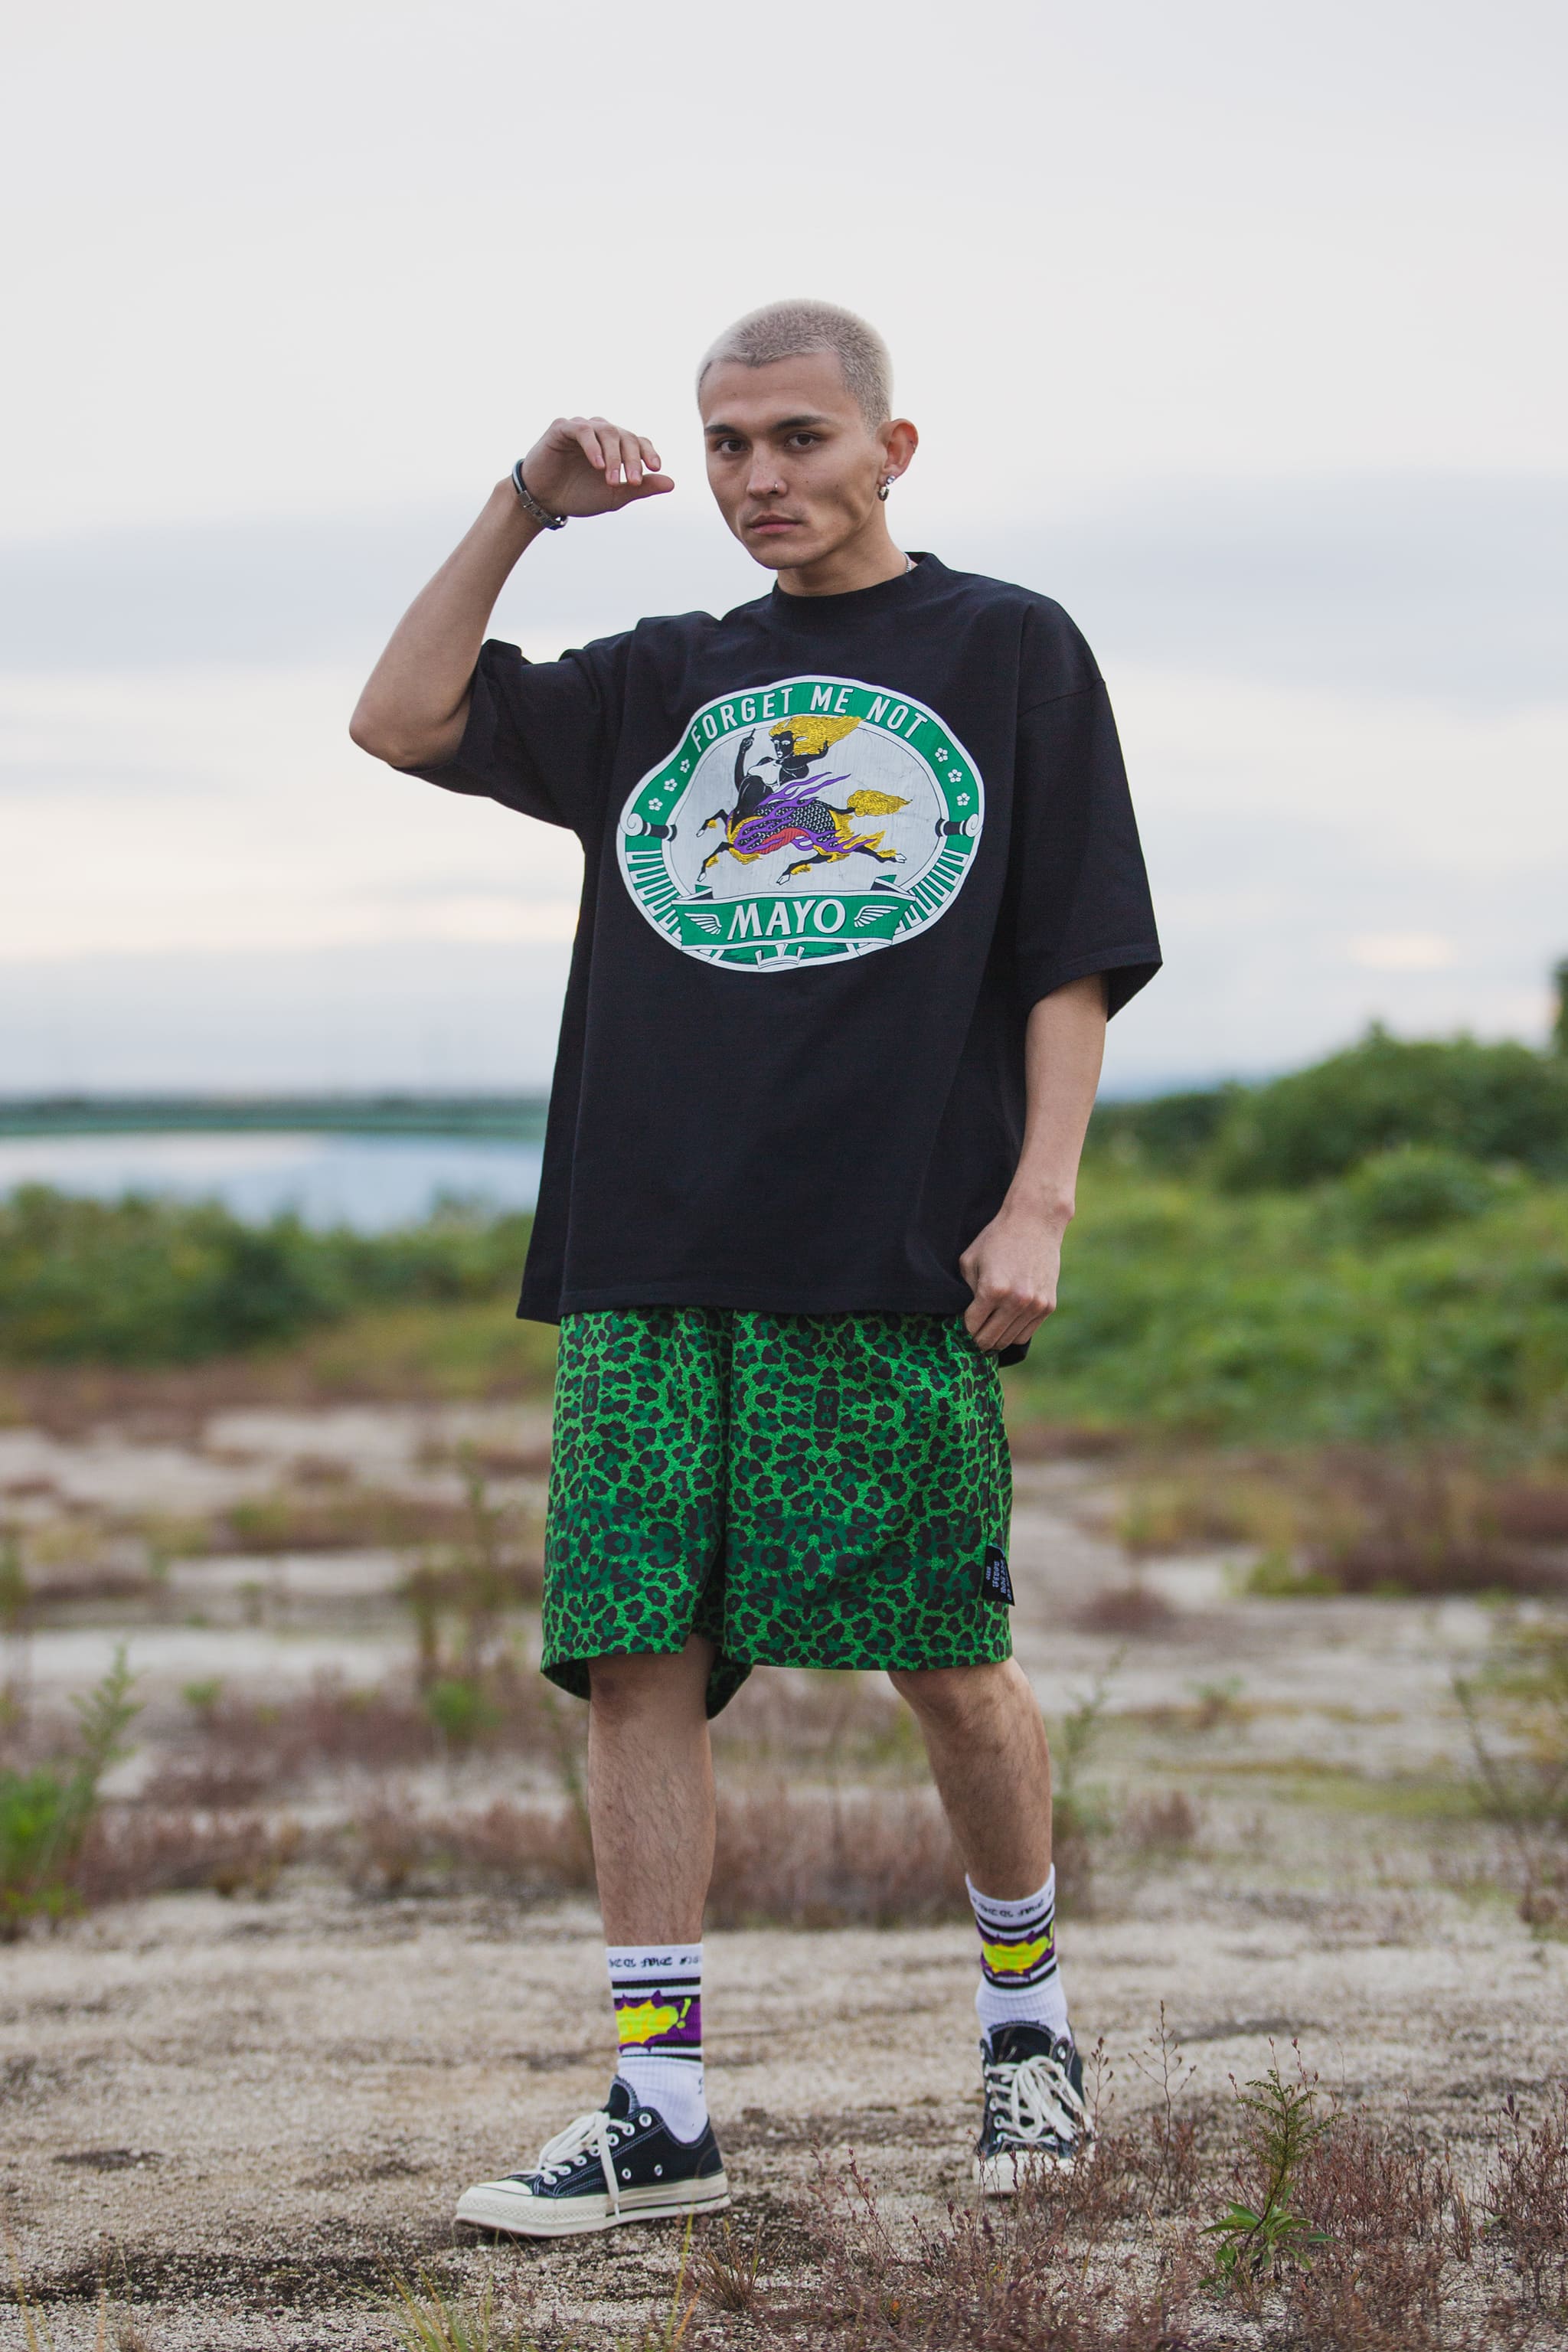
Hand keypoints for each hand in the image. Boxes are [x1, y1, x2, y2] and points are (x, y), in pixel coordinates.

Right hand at [518, 415, 673, 518]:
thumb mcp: (614, 496)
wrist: (544, 500)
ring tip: (612, 479)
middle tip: (633, 481)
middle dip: (632, 459)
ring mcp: (582, 427)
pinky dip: (593, 447)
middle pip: (625, 436)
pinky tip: (597, 465)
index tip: (656, 468)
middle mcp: (601, 432)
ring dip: (613, 456)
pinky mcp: (562, 428)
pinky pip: (583, 431)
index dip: (648, 452)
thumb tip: (671, 483)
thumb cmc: (579, 495)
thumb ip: (641, 488)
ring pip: (607, 431)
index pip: (639, 441)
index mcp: (615, 446)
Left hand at [959, 1202, 1069, 1353]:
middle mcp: (1016, 1301)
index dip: (962, 1332)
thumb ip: (966, 1292)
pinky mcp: (1048, 1306)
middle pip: (990, 1340)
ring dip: (995, 1340)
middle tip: (970, 1337)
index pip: (971, 1327)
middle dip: (976, 1341)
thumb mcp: (970, 1261)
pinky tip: (1005, 1323)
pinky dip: (1013, 1333)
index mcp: (993, 1290)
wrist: (1035, 1222)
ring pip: (1008, 1341)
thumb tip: (965, 1318)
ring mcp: (1035, 1305)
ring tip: (987, 1331)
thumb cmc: (997, 1238)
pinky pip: (1025, 1334)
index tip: (958, 1330)